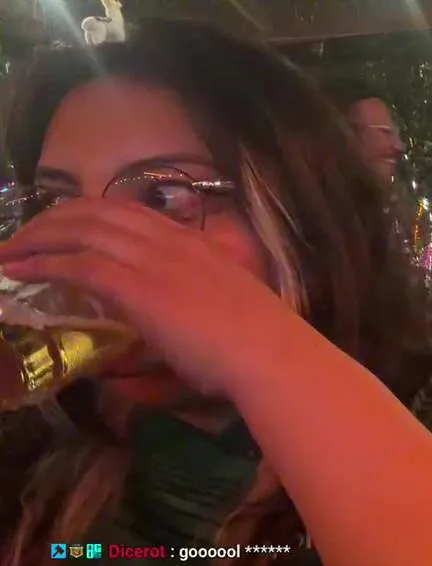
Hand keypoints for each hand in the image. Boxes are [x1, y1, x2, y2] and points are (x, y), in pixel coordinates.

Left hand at [0, 198, 306, 397]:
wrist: (270, 354)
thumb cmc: (258, 345)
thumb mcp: (225, 310)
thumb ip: (195, 306)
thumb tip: (174, 328)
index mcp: (195, 244)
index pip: (129, 211)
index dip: (88, 214)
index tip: (65, 227)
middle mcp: (170, 241)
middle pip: (97, 211)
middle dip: (52, 219)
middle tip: (24, 238)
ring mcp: (153, 261)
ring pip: (81, 230)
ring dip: (37, 238)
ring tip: (10, 251)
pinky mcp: (137, 287)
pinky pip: (78, 265)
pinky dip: (43, 264)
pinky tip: (20, 271)